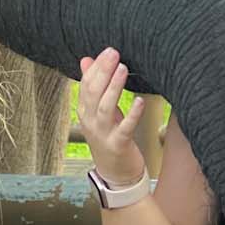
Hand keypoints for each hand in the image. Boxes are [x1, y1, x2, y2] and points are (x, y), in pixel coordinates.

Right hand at [76, 47, 147, 186]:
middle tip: (114, 54)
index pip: (86, 85)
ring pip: (105, 107)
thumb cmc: (109, 138)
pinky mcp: (118, 145)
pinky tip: (140, 101)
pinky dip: (132, 114)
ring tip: (123, 69)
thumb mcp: (98, 112)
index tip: (108, 51)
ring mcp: (102, 134)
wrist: (115, 173)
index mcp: (85, 111)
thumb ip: (93, 86)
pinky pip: (124, 128)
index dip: (96, 67)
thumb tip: (86, 60)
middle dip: (103, 72)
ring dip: (114, 87)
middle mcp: (90, 121)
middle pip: (93, 93)